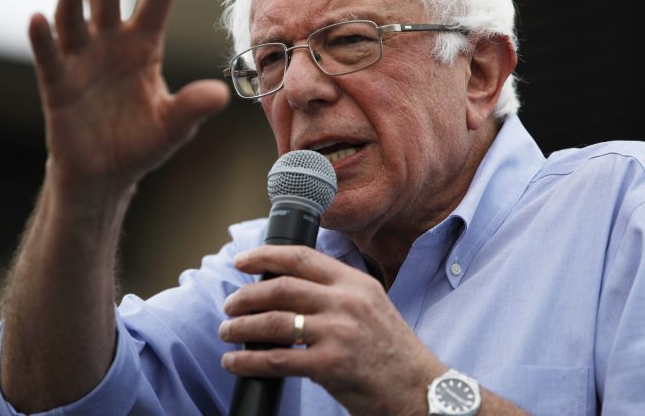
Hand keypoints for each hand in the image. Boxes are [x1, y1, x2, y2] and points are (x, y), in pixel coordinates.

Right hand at [29, 0, 228, 192]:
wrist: (106, 175)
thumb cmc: (142, 144)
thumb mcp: (174, 126)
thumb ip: (192, 108)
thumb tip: (220, 94)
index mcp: (144, 48)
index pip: (157, 1)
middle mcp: (111, 45)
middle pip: (110, 0)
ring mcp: (82, 61)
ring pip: (75, 20)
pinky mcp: (58, 85)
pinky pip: (50, 57)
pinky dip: (43, 39)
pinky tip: (39, 19)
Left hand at [219, 246, 444, 414]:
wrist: (418, 389)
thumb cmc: (390, 350)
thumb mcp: (370, 306)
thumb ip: (335, 293)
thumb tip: (286, 286)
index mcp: (355, 283)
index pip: (301, 257)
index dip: (265, 255)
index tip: (242, 261)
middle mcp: (347, 302)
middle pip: (281, 288)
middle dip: (246, 295)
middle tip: (230, 305)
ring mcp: (339, 333)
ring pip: (274, 322)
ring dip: (242, 327)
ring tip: (227, 331)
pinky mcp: (330, 366)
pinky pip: (277, 360)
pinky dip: (249, 361)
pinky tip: (235, 362)